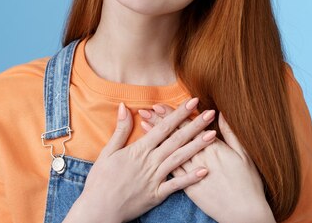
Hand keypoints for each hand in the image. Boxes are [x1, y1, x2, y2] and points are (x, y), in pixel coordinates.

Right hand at [65, 97, 216, 222]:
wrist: (98, 209)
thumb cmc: (100, 181)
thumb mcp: (107, 152)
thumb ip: (120, 129)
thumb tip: (123, 106)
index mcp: (139, 149)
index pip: (163, 127)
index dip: (179, 113)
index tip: (192, 101)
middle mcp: (150, 162)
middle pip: (176, 139)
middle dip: (194, 125)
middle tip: (210, 113)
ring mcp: (155, 178)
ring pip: (180, 159)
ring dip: (197, 146)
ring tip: (213, 135)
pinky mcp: (157, 194)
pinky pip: (176, 185)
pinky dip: (191, 178)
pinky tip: (205, 170)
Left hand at [138, 105, 275, 222]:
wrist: (245, 213)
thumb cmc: (248, 183)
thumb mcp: (244, 155)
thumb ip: (230, 134)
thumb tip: (221, 114)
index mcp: (213, 148)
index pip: (190, 126)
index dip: (174, 115)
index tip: (160, 105)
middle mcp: (200, 159)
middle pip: (176, 136)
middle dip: (160, 122)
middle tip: (145, 110)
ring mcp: (193, 174)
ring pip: (170, 151)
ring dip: (156, 138)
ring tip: (143, 125)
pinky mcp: (189, 188)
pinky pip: (171, 171)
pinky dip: (159, 159)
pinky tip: (150, 152)